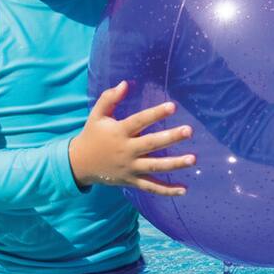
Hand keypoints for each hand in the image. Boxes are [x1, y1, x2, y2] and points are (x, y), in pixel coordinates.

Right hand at [68, 80, 194, 195]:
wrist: (79, 164)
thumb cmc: (92, 135)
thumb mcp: (96, 115)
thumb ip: (109, 98)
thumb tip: (125, 83)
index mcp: (119, 132)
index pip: (140, 121)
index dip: (156, 113)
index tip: (172, 107)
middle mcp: (126, 150)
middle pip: (151, 144)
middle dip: (171, 137)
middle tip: (189, 131)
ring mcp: (130, 168)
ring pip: (155, 167)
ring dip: (174, 164)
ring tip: (193, 159)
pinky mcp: (131, 181)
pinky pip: (151, 187)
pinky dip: (167, 190)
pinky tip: (184, 189)